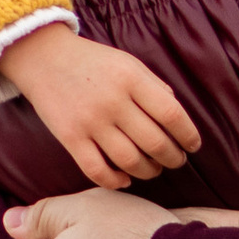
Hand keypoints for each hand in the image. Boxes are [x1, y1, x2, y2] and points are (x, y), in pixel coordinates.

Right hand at [0, 25, 200, 188]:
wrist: (44, 57)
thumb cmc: (93, 62)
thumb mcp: (128, 63)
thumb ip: (154, 86)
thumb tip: (178, 117)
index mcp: (131, 78)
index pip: (171, 114)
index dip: (188, 134)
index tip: (194, 145)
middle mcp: (112, 101)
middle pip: (154, 142)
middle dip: (172, 158)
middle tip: (176, 160)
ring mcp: (90, 121)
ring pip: (129, 160)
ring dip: (148, 171)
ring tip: (153, 169)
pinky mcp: (69, 138)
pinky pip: (97, 170)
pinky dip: (115, 180)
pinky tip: (125, 178)